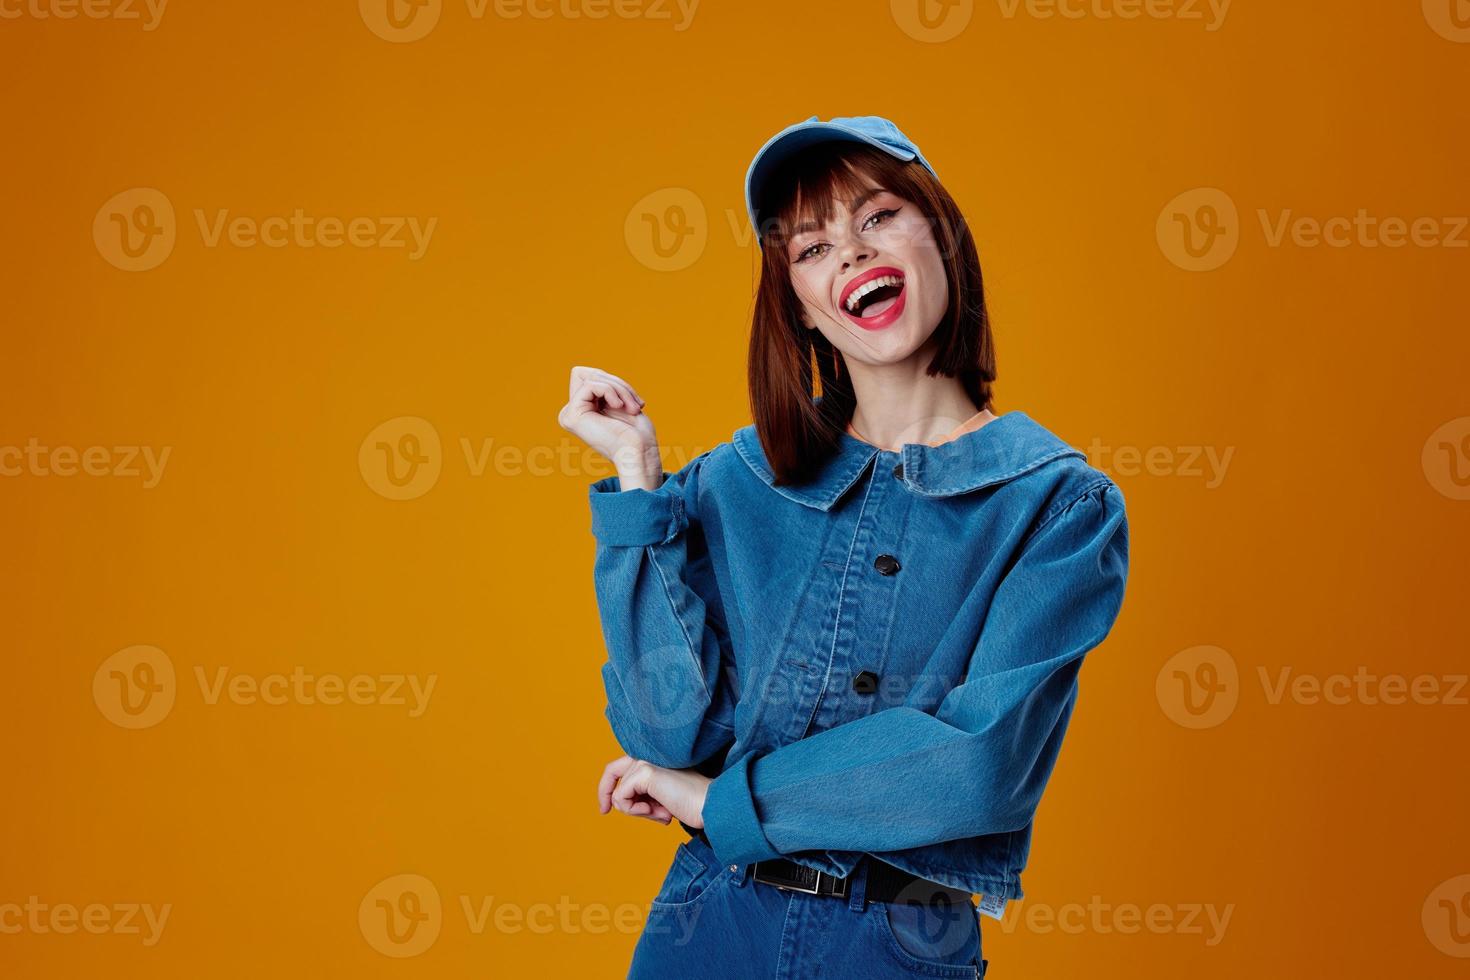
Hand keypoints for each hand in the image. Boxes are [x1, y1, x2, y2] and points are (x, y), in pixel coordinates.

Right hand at [558, 366, 661, 485]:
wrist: (640, 453)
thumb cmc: (637, 433)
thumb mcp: (618, 400)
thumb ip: (599, 386)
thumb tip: (576, 370)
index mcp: (582, 411)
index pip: (591, 376)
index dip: (614, 383)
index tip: (634, 401)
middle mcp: (571, 413)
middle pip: (590, 374)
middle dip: (618, 384)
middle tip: (636, 405)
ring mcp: (569, 415)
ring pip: (592, 378)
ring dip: (620, 389)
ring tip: (633, 408)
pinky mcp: (571, 415)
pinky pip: (590, 385)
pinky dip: (610, 391)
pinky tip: (620, 407)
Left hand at [598, 754, 710, 828]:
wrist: (710, 805)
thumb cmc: (690, 804)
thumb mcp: (661, 797)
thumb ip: (642, 794)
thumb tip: (617, 802)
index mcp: (653, 758)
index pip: (618, 768)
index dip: (607, 788)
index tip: (605, 809)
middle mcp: (647, 755)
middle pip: (612, 776)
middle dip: (621, 802)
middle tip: (627, 813)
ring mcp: (645, 761)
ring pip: (619, 794)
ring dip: (638, 812)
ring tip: (663, 813)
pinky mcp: (645, 772)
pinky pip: (621, 799)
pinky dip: (636, 812)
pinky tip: (659, 811)